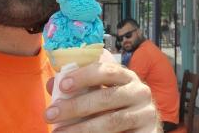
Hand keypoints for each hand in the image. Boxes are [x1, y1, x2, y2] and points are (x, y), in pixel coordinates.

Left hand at [44, 58, 159, 131]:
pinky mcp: (147, 132)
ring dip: (82, 128)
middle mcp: (139, 92)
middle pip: (107, 98)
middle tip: (50, 114)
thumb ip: (79, 88)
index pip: (107, 71)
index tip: (62, 85)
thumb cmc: (116, 108)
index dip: (84, 76)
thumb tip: (53, 85)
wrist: (142, 128)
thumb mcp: (101, 94)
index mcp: (127, 77)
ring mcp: (145, 113)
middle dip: (75, 106)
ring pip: (112, 121)